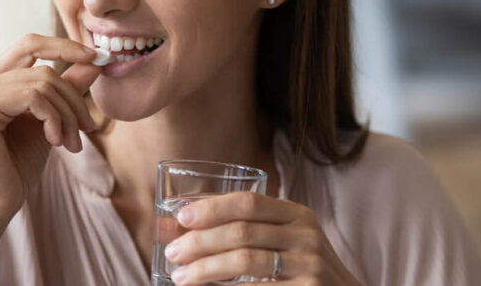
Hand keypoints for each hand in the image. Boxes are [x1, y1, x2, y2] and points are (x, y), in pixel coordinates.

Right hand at [0, 33, 101, 225]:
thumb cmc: (16, 166)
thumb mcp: (50, 121)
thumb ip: (66, 90)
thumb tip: (93, 61)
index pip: (30, 44)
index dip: (64, 45)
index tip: (98, 58)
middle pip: (42, 64)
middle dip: (73, 95)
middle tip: (88, 127)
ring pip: (43, 82)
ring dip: (67, 114)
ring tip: (71, 142)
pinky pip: (35, 97)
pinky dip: (55, 118)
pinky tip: (55, 141)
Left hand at [164, 192, 362, 284]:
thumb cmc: (300, 267)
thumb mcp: (282, 239)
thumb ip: (240, 229)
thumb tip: (171, 226)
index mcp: (297, 214)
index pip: (249, 202)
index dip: (212, 207)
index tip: (182, 218)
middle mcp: (306, 237)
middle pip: (241, 232)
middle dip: (200, 242)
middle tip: (173, 253)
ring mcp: (309, 267)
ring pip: (244, 262)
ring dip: (205, 269)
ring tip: (181, 277)